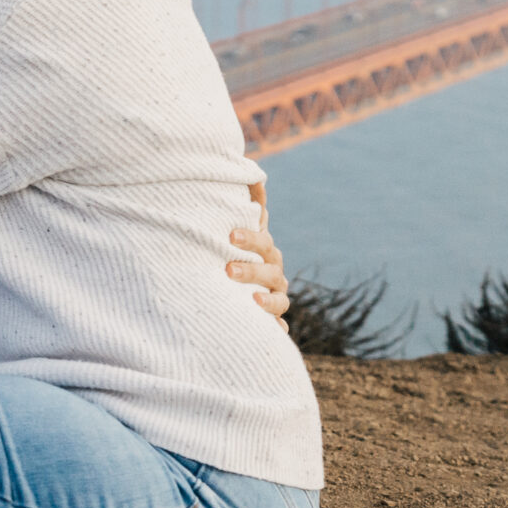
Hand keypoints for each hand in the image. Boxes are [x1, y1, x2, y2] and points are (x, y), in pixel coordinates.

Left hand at [226, 180, 289, 327]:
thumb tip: (254, 175)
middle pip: (270, 271)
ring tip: (253, 302)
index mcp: (266, 250)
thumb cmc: (235, 248)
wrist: (238, 281)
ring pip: (279, 300)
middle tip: (228, 269)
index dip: (250, 238)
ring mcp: (275, 297)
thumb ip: (248, 202)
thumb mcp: (237, 226)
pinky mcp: (272, 319)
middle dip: (251, 270)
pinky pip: (279, 327)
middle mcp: (274, 273)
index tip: (230, 235)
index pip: (262, 241)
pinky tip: (274, 333)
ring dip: (268, 302)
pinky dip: (277, 330)